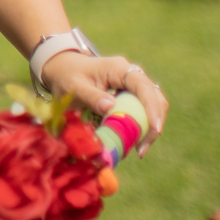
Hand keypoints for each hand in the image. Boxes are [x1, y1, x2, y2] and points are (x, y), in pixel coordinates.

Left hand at [41, 51, 167, 156]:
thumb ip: (91, 96)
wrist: (64, 70)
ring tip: (136, 150)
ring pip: (151, 108)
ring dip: (147, 129)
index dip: (152, 107)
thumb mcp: (75, 87)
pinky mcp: (130, 98)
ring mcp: (132, 87)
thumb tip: (111, 108)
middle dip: (153, 124)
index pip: (143, 86)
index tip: (155, 129)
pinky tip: (128, 143)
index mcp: (119, 69)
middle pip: (155, 99)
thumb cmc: (67, 76)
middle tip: (141, 149)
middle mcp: (131, 76)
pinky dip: (138, 129)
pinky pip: (141, 114)